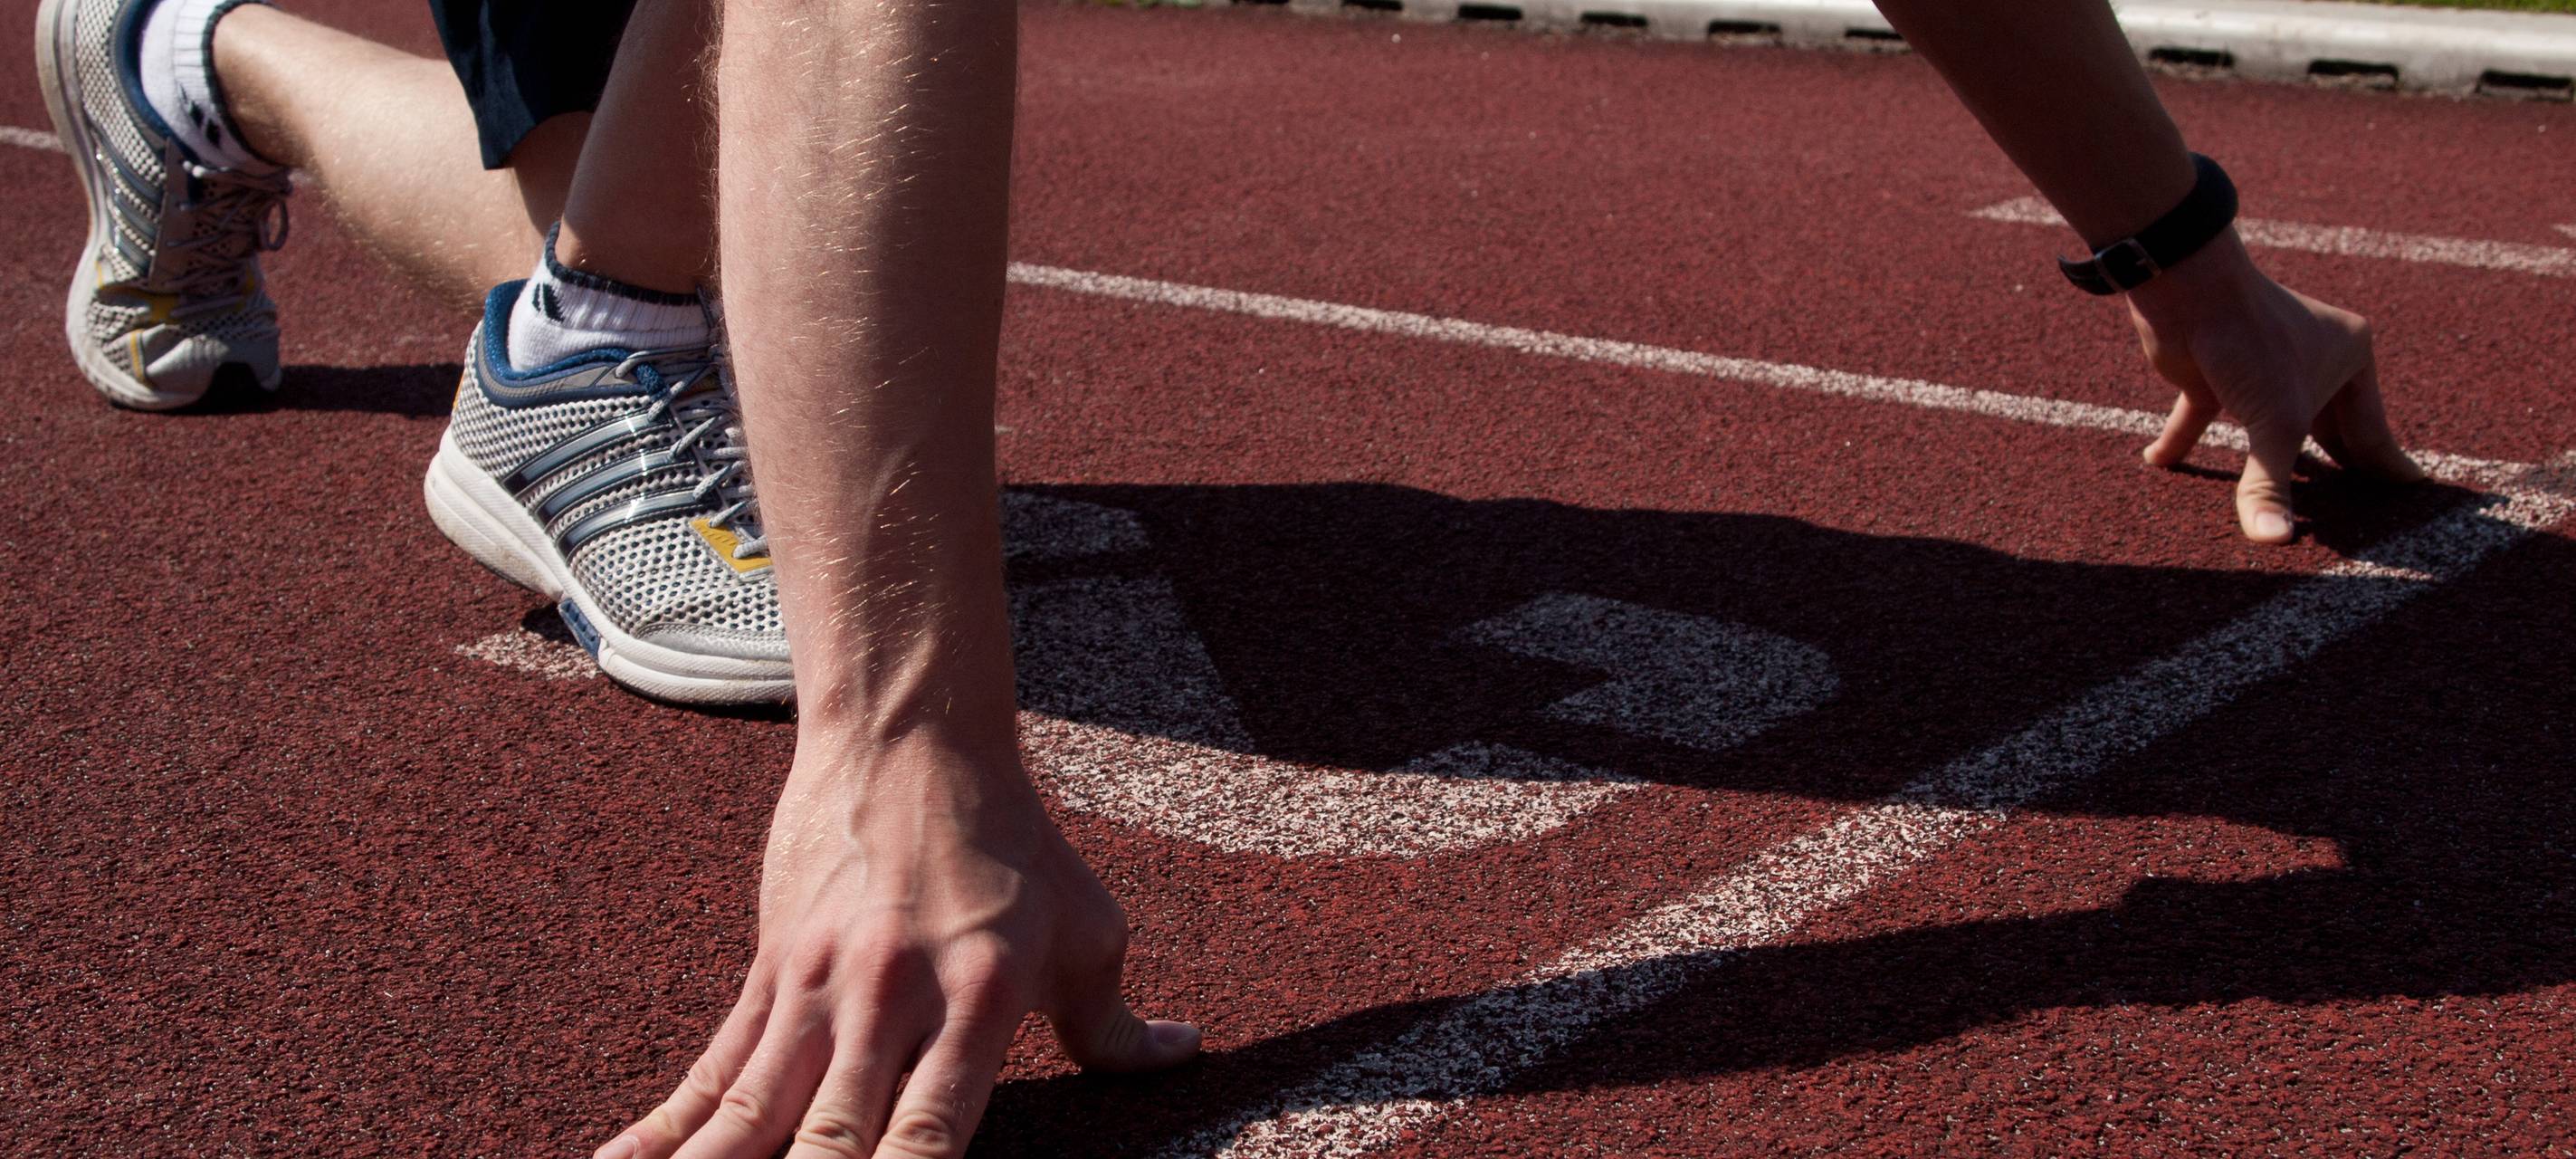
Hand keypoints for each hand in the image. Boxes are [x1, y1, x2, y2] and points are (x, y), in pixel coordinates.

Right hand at [596, 743, 1200, 1158]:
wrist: (913, 735)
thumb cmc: (1015, 842)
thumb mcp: (1089, 927)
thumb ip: (1118, 1022)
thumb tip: (1180, 1057)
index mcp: (978, 999)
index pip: (934, 1131)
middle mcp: (889, 1001)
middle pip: (829, 1137)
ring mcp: (817, 991)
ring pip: (749, 1115)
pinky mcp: (768, 976)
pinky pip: (710, 1072)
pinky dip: (660, 1131)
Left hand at [2125, 233, 2424, 542]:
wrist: (2186, 287)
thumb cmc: (2249, 340)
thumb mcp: (2275, 419)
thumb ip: (2271, 483)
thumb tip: (2273, 540)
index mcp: (2350, 356)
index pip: (2371, 430)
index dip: (2385, 467)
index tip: (2413, 498)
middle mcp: (2310, 360)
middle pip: (2324, 430)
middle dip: (2330, 472)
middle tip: (2351, 520)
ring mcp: (2259, 369)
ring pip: (2267, 429)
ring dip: (2267, 465)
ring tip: (2284, 506)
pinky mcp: (2210, 375)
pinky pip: (2197, 419)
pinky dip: (2180, 442)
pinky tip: (2159, 463)